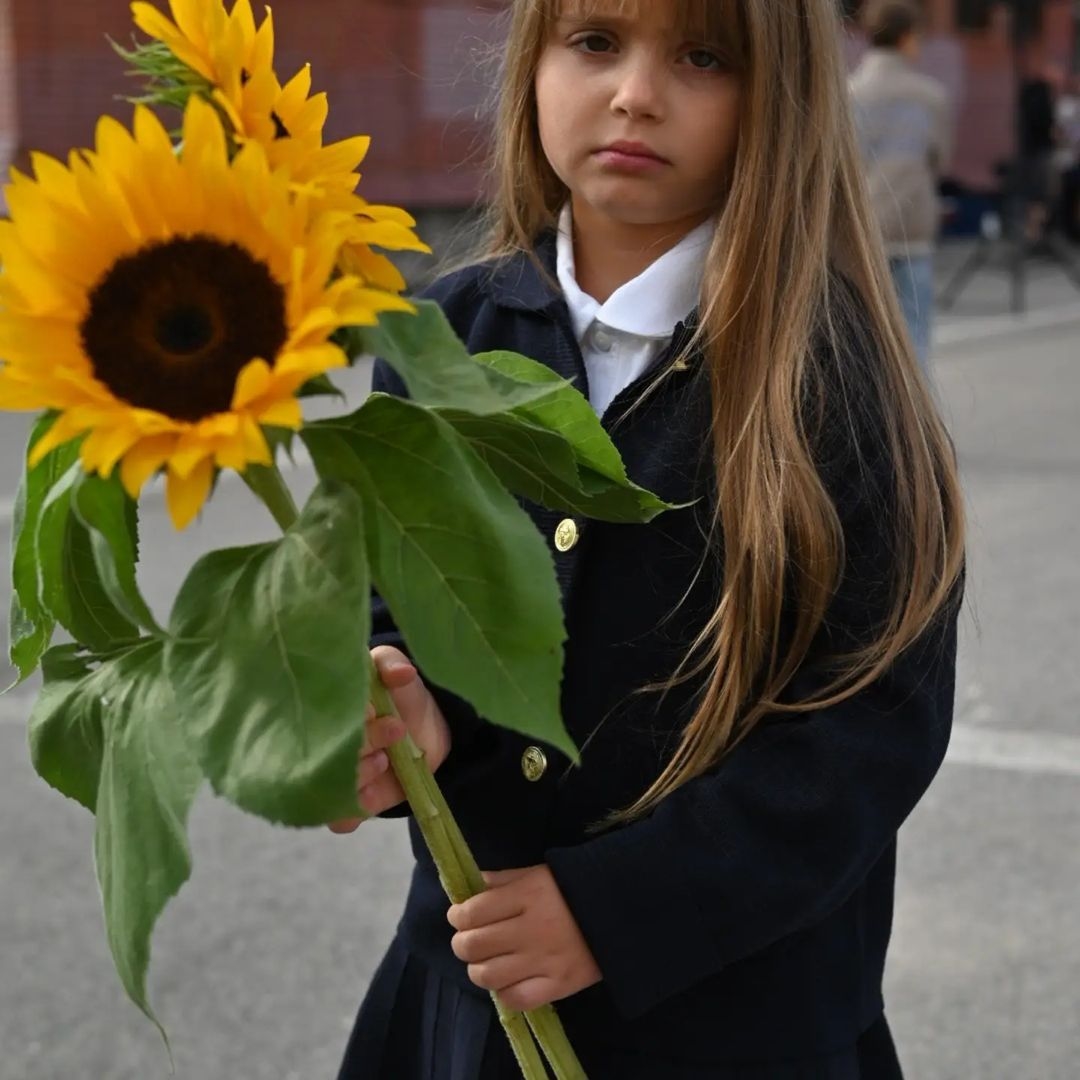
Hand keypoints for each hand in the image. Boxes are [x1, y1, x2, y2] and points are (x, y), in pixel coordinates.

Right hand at [327, 646, 450, 831]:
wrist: (428, 725)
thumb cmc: (399, 691)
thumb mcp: (392, 666)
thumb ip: (391, 664)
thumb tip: (400, 673)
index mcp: (322, 712)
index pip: (317, 719)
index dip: (345, 719)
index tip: (375, 709)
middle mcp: (321, 748)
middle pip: (322, 757)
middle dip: (360, 745)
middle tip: (394, 731)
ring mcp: (335, 778)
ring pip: (329, 791)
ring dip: (358, 777)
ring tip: (385, 759)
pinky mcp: (352, 803)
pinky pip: (338, 821)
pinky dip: (351, 814)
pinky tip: (373, 796)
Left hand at [447, 865, 601, 1010]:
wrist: (622, 911)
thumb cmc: (575, 889)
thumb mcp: (538, 874)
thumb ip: (502, 880)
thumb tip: (469, 889)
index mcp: (527, 895)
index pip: (473, 911)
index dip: (457, 916)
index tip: (459, 916)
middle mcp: (532, 928)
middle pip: (473, 945)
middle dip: (462, 943)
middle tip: (469, 940)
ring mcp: (545, 960)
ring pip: (487, 976)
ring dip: (478, 970)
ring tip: (486, 962)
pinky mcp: (559, 986)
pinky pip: (515, 999)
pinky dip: (504, 992)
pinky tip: (508, 980)